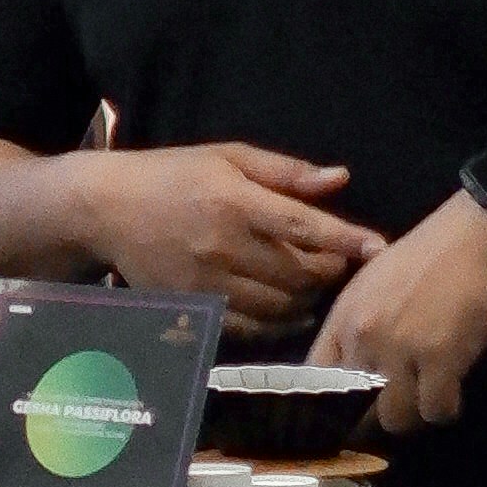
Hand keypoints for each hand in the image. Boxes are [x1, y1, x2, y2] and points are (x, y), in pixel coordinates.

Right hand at [93, 143, 383, 323]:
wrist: (108, 209)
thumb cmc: (174, 175)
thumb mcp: (228, 156)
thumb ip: (285, 172)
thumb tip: (340, 179)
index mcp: (234, 201)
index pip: (304, 226)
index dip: (346, 239)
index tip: (378, 247)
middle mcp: (223, 246)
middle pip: (299, 274)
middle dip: (330, 270)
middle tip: (339, 260)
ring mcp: (208, 283)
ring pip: (281, 306)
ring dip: (309, 299)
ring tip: (316, 283)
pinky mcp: (195, 308)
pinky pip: (253, 329)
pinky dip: (281, 324)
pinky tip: (291, 309)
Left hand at [309, 187, 486, 428]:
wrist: (474, 235)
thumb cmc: (426, 257)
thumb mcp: (372, 285)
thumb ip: (356, 327)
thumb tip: (354, 373)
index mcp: (344, 317)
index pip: (317, 379)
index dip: (330, 404)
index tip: (347, 414)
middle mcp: (364, 336)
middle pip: (356, 408)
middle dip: (378, 413)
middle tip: (402, 403)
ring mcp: (400, 349)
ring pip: (396, 419)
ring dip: (415, 413)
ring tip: (429, 396)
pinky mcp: (440, 359)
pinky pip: (435, 411)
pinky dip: (445, 408)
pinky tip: (452, 392)